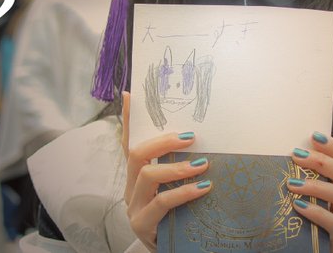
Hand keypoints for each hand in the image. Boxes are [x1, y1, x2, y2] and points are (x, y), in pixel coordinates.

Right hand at [121, 92, 211, 250]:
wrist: (176, 251)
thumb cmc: (180, 216)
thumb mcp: (179, 187)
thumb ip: (184, 166)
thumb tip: (203, 139)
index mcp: (138, 176)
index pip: (131, 142)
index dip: (129, 119)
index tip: (130, 94)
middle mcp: (131, 189)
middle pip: (136, 154)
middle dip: (163, 141)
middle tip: (192, 137)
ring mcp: (134, 207)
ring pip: (147, 176)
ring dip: (177, 168)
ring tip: (203, 165)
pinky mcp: (143, 225)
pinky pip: (161, 203)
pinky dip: (184, 193)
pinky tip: (203, 187)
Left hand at [288, 132, 332, 252]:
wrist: (321, 249)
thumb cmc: (317, 217)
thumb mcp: (318, 195)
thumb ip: (312, 177)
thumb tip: (292, 153)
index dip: (332, 148)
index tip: (314, 136)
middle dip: (321, 162)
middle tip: (297, 156)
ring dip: (316, 186)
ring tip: (293, 183)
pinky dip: (316, 212)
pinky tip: (299, 206)